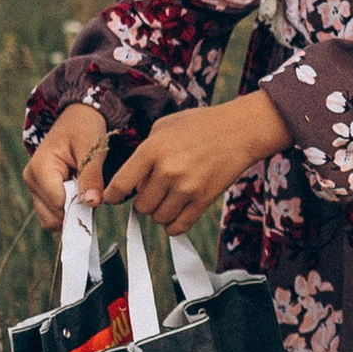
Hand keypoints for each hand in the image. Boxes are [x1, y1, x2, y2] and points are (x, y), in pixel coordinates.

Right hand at [25, 105, 109, 228]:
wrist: (77, 118)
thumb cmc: (84, 128)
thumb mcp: (92, 148)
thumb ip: (92, 176)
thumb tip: (92, 203)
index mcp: (40, 168)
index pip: (58, 203)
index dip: (80, 204)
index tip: (95, 193)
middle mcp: (31, 180)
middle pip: (52, 216)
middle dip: (75, 210)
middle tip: (91, 190)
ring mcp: (34, 188)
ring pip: (52, 219)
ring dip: (72, 211)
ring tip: (84, 189)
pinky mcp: (41, 193)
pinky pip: (54, 214)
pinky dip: (69, 210)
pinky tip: (79, 192)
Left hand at [101, 94, 290, 235]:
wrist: (239, 131)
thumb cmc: (200, 125)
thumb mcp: (164, 127)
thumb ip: (145, 152)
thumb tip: (136, 181)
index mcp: (152, 149)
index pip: (121, 185)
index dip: (113, 196)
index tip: (114, 198)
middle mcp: (167, 170)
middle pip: (140, 206)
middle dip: (143, 201)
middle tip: (154, 191)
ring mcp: (187, 187)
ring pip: (158, 218)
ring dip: (160, 213)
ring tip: (168, 199)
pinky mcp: (203, 200)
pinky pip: (179, 226)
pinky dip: (173, 225)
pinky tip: (175, 214)